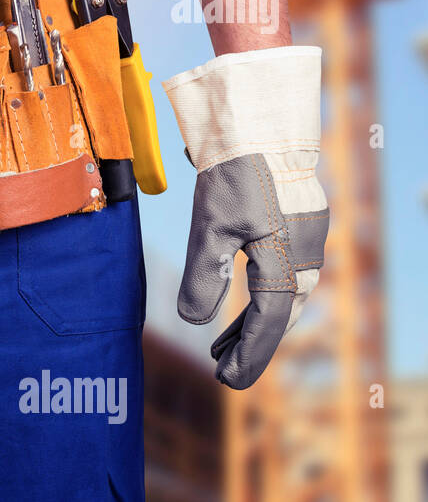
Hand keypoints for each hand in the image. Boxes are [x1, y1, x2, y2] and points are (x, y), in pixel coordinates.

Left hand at [164, 46, 327, 388]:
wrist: (262, 120)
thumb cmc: (235, 171)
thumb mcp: (210, 225)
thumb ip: (204, 275)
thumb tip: (195, 321)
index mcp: (287, 260)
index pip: (267, 322)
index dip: (246, 355)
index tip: (224, 381)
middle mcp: (306, 255)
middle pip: (280, 314)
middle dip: (252, 345)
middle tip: (223, 373)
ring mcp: (306, 238)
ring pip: (283, 294)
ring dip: (254, 322)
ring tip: (222, 347)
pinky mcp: (298, 224)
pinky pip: (283, 272)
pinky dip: (261, 293)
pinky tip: (239, 302)